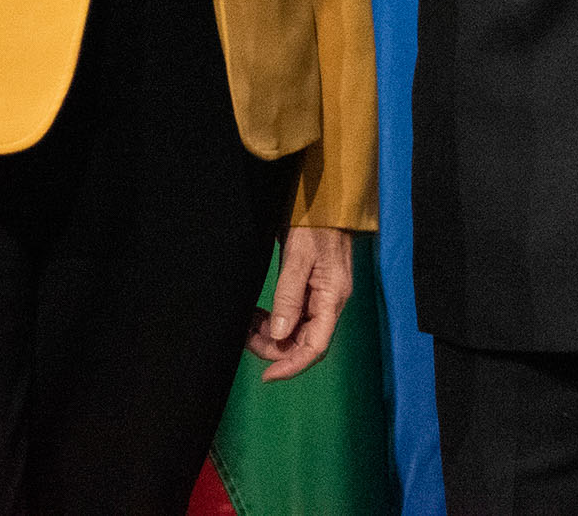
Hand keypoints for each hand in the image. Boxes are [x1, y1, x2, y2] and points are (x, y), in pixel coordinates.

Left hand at [246, 226, 353, 380]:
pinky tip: (258, 316)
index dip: (291, 365)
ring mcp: (321, 297)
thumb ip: (289, 295)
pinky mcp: (312, 289)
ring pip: (297, 331)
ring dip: (272, 335)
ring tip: (246, 325)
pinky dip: (275, 321)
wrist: (324, 200)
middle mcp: (329, 302)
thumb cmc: (315, 224)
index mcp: (332, 298)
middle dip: (275, 348)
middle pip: (304, 342)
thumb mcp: (298, 256)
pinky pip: (294, 316)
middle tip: (245, 338)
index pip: (315, 346)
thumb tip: (280, 334)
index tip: (267, 376)